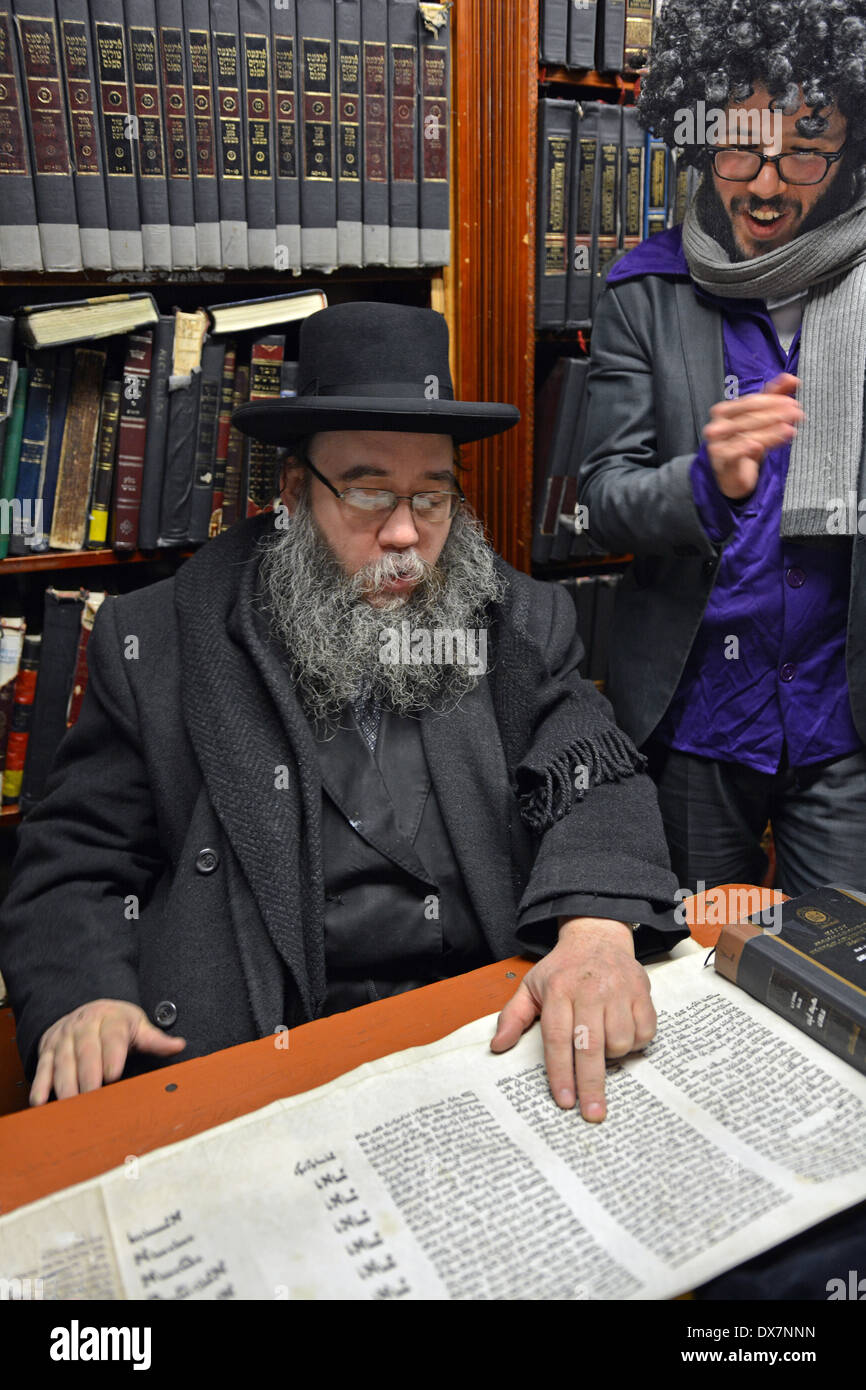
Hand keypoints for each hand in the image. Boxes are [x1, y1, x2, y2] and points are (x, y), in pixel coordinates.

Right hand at [30, 999, 185, 1104]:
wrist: (87, 1010)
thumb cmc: (116, 1024)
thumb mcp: (137, 1026)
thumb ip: (155, 1040)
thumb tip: (180, 1045)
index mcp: (110, 1019)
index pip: (112, 1036)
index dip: (112, 1055)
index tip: (113, 1075)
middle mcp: (83, 1026)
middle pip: (85, 1050)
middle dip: (87, 1073)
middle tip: (92, 1095)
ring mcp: (63, 1038)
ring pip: (62, 1061)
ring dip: (65, 1083)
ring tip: (70, 1104)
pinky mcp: (48, 1050)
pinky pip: (43, 1068)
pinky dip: (40, 1085)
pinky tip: (40, 1101)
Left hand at [490, 918, 655, 1120]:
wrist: (597, 936)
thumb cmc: (563, 969)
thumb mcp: (531, 986)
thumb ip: (513, 1017)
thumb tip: (498, 1046)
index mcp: (559, 991)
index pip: (558, 1038)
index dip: (561, 1072)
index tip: (564, 1100)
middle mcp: (589, 990)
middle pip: (590, 1046)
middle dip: (590, 1084)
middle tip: (592, 1113)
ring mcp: (618, 990)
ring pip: (621, 1041)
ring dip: (613, 1056)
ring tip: (603, 1048)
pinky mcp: (642, 991)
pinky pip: (645, 1031)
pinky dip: (636, 1042)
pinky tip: (624, 1035)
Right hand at [703, 373, 803, 499]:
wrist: (732, 475)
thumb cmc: (745, 442)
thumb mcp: (759, 418)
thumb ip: (774, 396)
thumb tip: (792, 378)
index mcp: (724, 411)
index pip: (750, 402)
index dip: (772, 401)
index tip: (793, 403)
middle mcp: (717, 426)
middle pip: (749, 418)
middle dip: (775, 415)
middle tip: (797, 414)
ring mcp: (717, 444)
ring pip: (746, 435)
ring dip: (770, 432)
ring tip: (790, 430)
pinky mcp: (721, 462)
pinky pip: (734, 453)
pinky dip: (746, 448)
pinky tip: (758, 446)